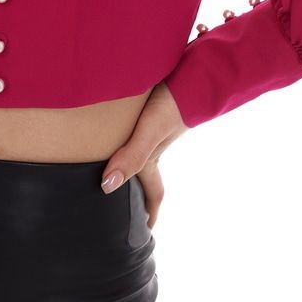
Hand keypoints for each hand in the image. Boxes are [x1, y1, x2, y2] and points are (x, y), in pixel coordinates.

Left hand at [100, 80, 188, 228]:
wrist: (194, 70)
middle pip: (143, 172)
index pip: (153, 191)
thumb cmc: (173, 104)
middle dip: (135, 188)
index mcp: (153, 155)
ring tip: (115, 162)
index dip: (150, 212)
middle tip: (123, 201)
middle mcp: (153, 142)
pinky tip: (119, 122)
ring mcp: (154, 124)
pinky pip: (136, 127)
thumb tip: (107, 187)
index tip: (146, 230)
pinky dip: (128, 133)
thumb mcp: (150, 132)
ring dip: (130, 158)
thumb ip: (131, 156)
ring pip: (138, 148)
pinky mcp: (153, 105)